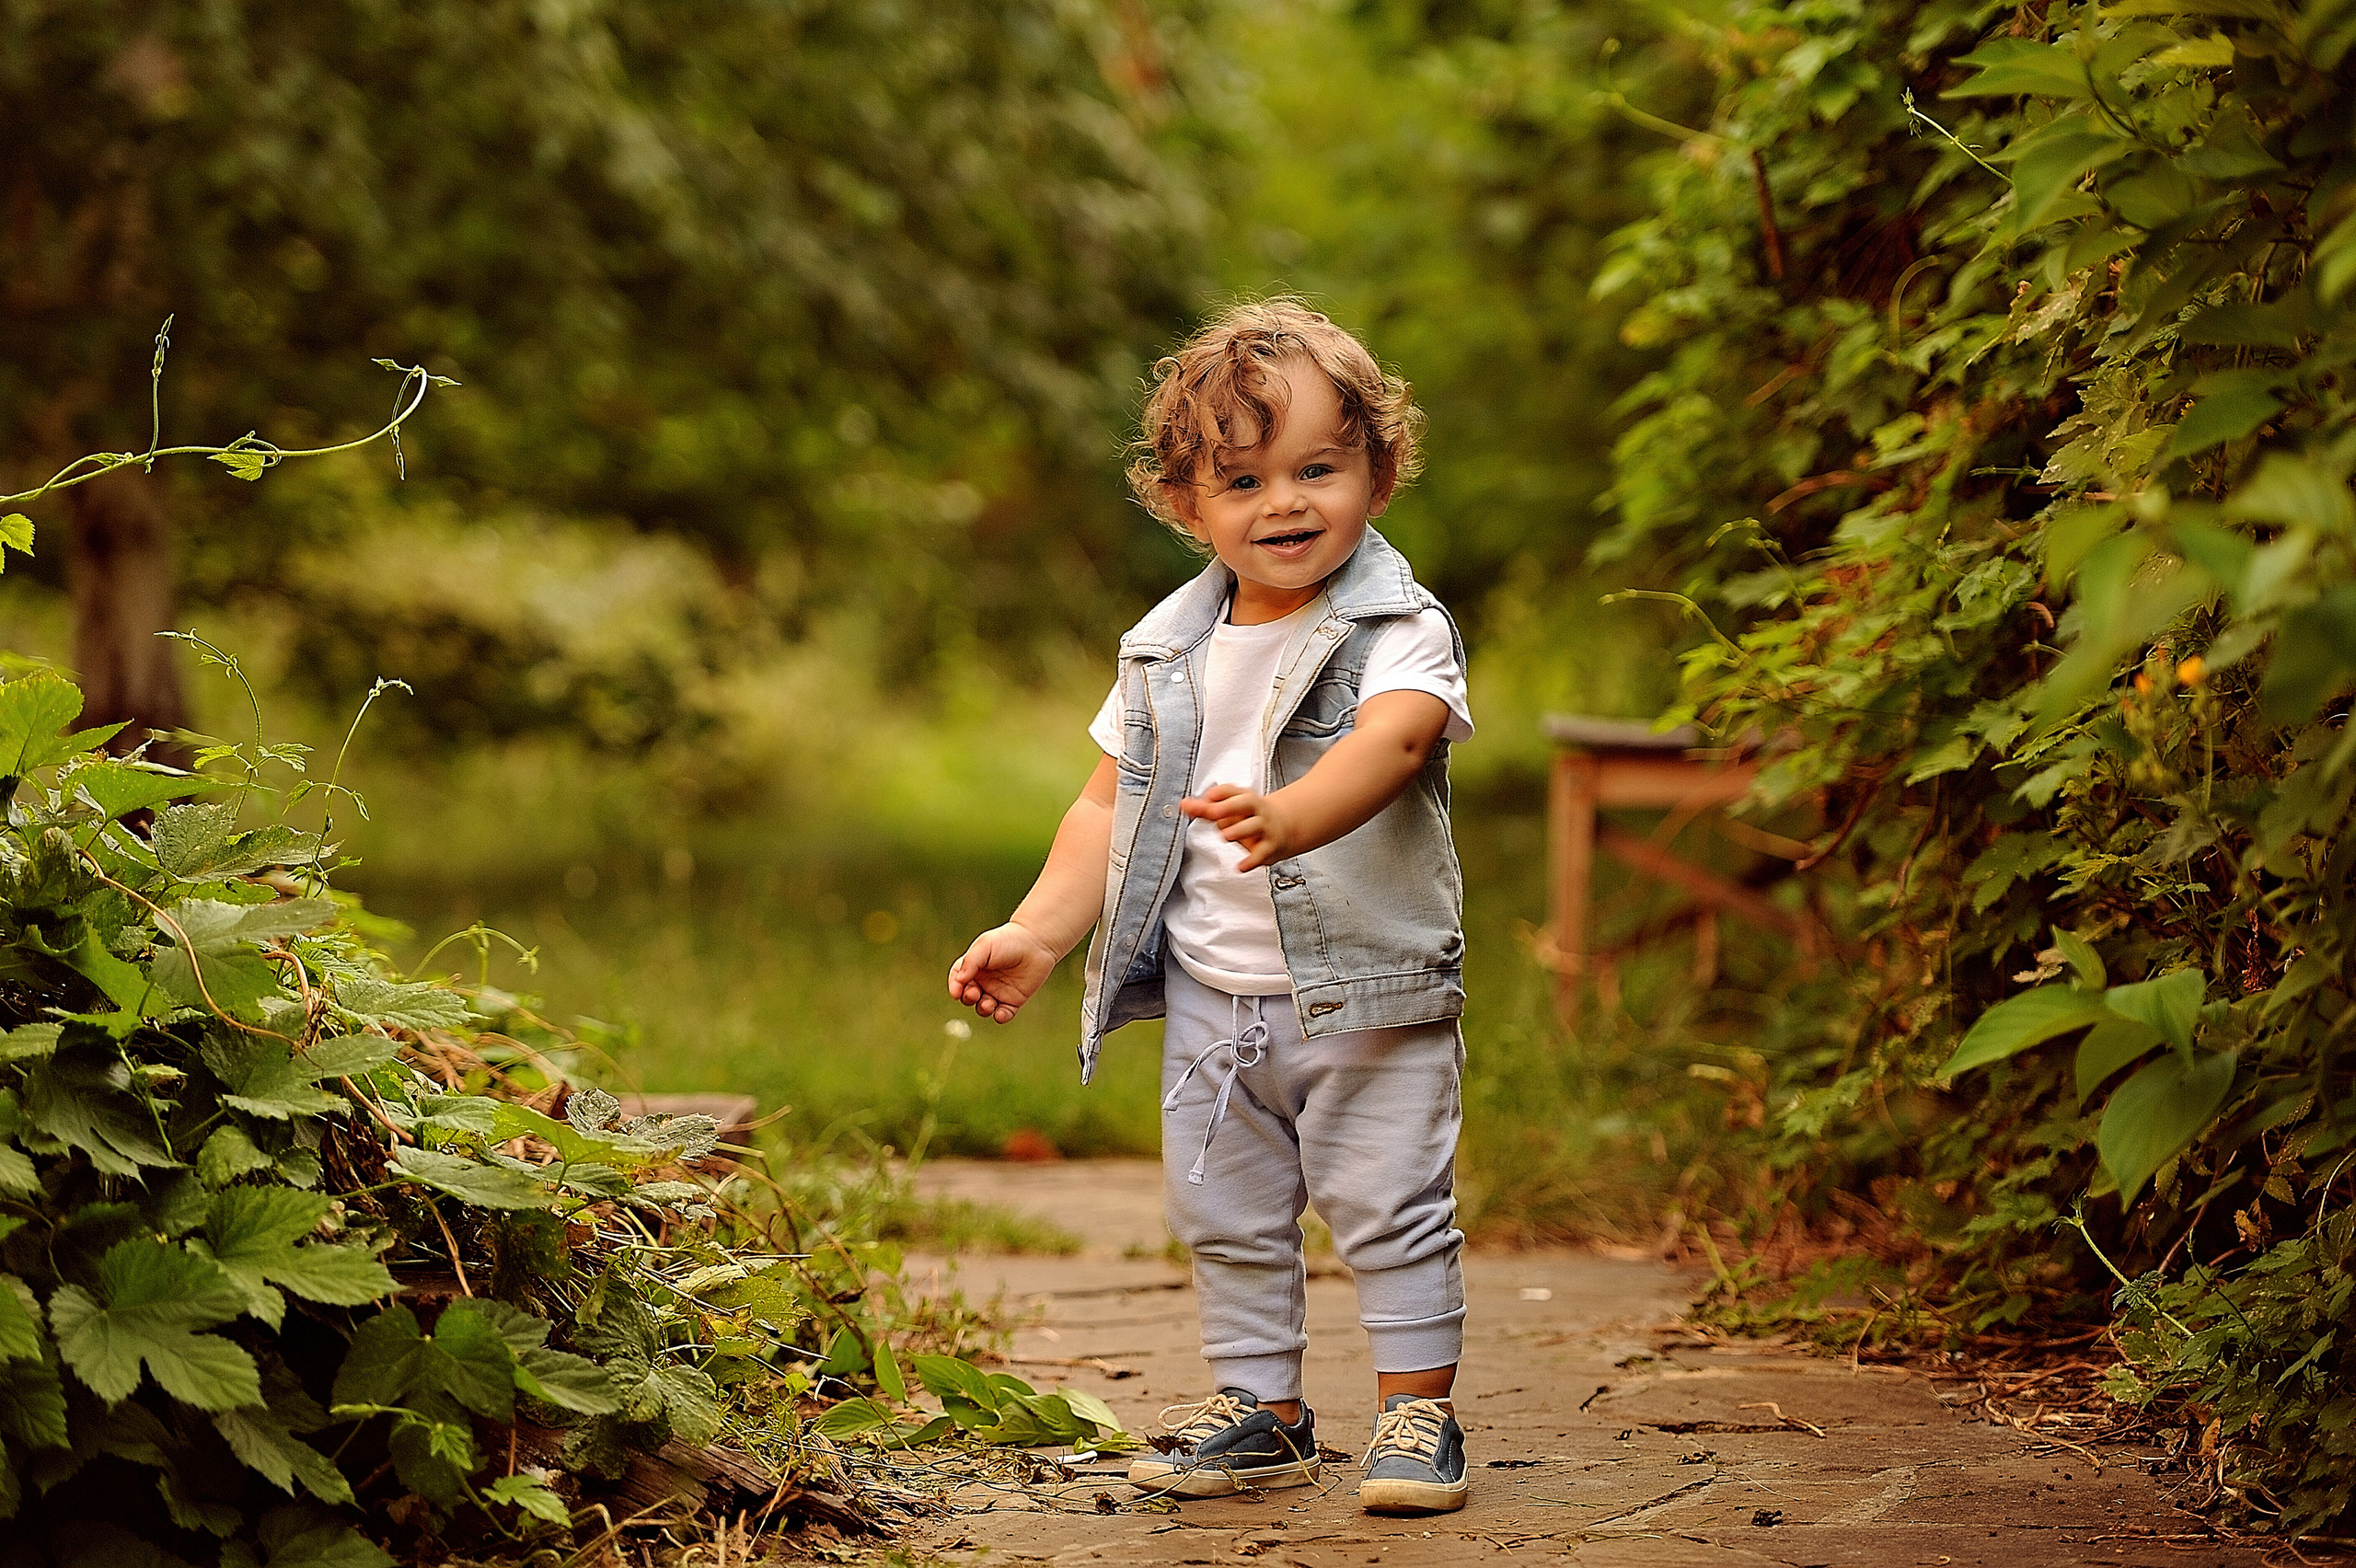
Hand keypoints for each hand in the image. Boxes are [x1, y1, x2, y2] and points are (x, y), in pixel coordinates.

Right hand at [947, 923, 1059, 1023]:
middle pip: (969, 996)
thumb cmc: (1008, 940)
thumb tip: (959, 981)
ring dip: (983, 1009)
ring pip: (984, 1008)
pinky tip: (1001, 1013)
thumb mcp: (985, 946)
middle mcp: (984, 981)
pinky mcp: (1014, 1000)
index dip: (954, 987)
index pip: (957, 980)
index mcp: (974, 966)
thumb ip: (970, 962)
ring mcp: (999, 991)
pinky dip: (1000, 1017)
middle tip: (974, 994)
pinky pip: (1004, 1014)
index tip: (956, 992)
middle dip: (968, 998)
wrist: (1036, 943)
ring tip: (988, 1003)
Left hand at [1181, 782, 1298, 872]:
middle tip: (1212, 812)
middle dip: (1229, 807)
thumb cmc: (1250, 818)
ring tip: (1225, 836)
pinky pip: (1262, 853)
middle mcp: (1256, 810)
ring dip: (1239, 830)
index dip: (1219, 793)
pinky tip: (1240, 867)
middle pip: (1246, 803)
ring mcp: (1265, 827)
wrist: (1284, 828)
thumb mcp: (1230, 811)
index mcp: (1244, 798)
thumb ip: (1205, 809)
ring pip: (1254, 826)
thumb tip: (1183, 805)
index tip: (1207, 797)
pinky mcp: (1269, 847)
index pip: (1231, 791)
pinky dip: (1251, 861)